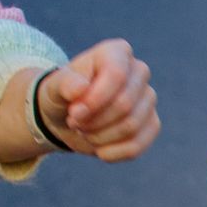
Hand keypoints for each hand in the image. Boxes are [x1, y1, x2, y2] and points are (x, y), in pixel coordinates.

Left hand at [0, 41, 159, 166]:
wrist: (69, 117)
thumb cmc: (63, 95)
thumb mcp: (54, 87)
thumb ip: (64, 84)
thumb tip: (80, 89)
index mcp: (117, 53)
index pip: (116, 75)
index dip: (95, 100)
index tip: (74, 113)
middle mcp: (139, 72)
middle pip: (125, 104)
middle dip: (94, 121)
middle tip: (75, 122)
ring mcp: (148, 99)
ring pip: (131, 127)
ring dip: (100, 137)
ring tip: (84, 131)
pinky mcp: (151, 124)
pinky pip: (137, 146)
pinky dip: (112, 153)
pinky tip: (98, 149)